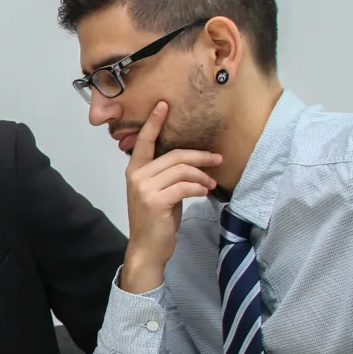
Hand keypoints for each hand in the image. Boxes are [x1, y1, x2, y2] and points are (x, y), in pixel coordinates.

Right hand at [121, 101, 221, 293]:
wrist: (148, 247)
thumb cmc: (156, 220)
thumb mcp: (159, 192)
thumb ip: (167, 175)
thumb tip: (192, 162)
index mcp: (135, 170)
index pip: (144, 141)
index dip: (154, 123)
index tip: (164, 105)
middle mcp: (136, 175)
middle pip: (174, 155)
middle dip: (200, 156)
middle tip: (218, 159)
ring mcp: (144, 188)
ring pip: (182, 170)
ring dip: (202, 175)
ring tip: (211, 184)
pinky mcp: (156, 201)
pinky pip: (184, 186)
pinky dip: (198, 188)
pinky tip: (204, 192)